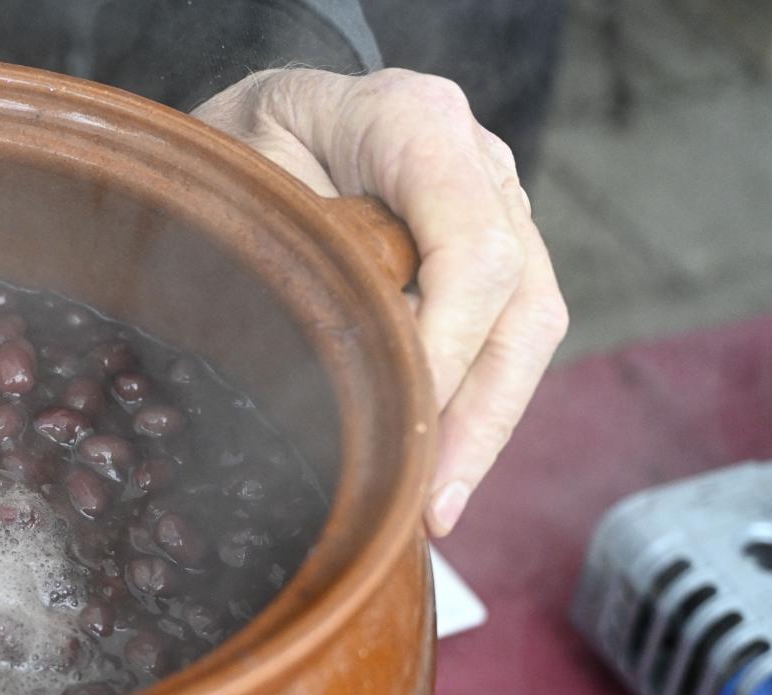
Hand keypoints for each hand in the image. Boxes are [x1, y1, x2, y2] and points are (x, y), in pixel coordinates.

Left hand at [195, 68, 569, 535]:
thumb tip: (343, 350)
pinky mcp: (496, 253)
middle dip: (480, 418)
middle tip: (435, 505)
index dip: (447, 352)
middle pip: (523, 306)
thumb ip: (294, 244)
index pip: (474, 255)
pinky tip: (439, 469)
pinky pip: (506, 338)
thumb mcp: (242, 170)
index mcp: (421, 124)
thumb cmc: (250, 138)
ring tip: (439, 506)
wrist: (279, 110)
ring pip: (529, 330)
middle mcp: (482, 165)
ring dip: (486, 428)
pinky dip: (475, 408)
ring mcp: (501, 207)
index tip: (399, 428)